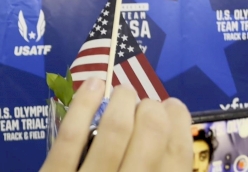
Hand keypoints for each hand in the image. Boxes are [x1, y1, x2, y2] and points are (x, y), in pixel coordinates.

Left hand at [40, 78, 191, 171]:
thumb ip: (149, 171)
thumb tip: (166, 137)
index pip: (177, 161)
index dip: (178, 126)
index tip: (173, 107)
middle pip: (150, 140)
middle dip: (151, 109)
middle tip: (144, 101)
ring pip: (112, 134)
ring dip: (121, 103)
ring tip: (122, 92)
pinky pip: (70, 137)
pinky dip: (84, 105)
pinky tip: (94, 86)